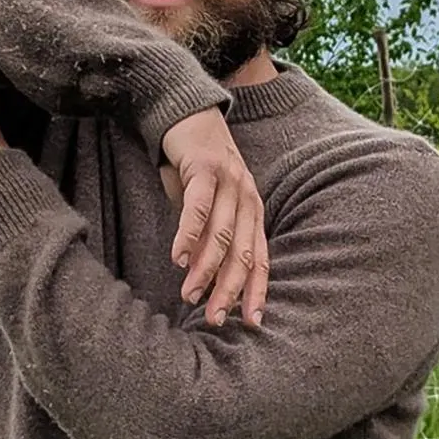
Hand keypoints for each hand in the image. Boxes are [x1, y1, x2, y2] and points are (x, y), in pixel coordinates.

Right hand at [161, 108, 267, 329]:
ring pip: (222, 235)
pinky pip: (199, 208)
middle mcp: (248, 199)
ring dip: (206, 269)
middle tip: (215, 319)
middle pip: (243, 253)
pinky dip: (189, 235)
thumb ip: (210, 239)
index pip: (260, 259)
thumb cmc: (197, 170)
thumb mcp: (210, 207)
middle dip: (230, 290)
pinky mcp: (206, 169)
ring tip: (190, 295)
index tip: (252, 324)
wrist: (189, 115)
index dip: (257, 291)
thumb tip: (203, 282)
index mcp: (252, 213)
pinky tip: (178, 259)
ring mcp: (230, 183)